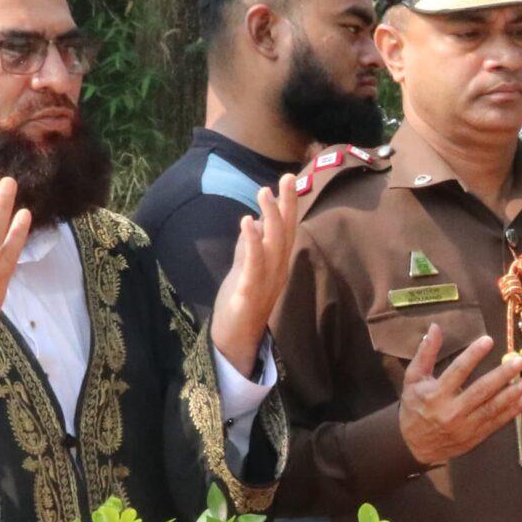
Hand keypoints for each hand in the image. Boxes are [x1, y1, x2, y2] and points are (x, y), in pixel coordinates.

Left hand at [210, 176, 301, 379]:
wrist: (233, 343)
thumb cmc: (239, 306)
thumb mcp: (243, 270)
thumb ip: (248, 247)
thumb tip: (253, 221)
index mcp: (277, 266)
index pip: (286, 231)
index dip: (288, 205)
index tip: (289, 179)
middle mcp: (277, 272)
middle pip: (285, 234)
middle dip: (286, 205)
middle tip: (286, 178)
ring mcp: (265, 284)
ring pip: (273, 247)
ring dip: (270, 218)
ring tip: (264, 192)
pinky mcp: (247, 294)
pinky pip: (252, 265)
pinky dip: (252, 243)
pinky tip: (247, 223)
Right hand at [397, 327, 521, 466]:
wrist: (414, 446)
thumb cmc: (415, 407)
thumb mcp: (413, 379)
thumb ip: (425, 354)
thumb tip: (435, 328)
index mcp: (435, 394)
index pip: (458, 371)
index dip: (474, 355)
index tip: (489, 340)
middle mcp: (451, 411)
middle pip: (480, 390)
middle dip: (502, 375)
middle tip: (519, 361)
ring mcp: (465, 426)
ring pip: (491, 408)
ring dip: (511, 394)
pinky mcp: (474, 437)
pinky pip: (495, 423)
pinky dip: (511, 413)